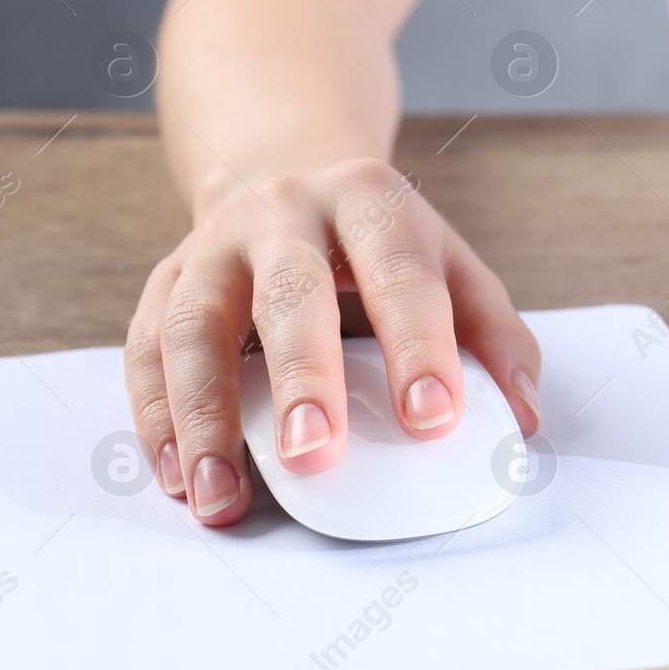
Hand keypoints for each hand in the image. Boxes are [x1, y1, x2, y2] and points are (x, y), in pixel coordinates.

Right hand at [124, 158, 541, 524]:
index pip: (401, 273)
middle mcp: (286, 212)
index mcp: (371, 199)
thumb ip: (494, 336)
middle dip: (301, 376)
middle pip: (289, 292)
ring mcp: (216, 246)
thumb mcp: (452, 266)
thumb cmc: (383, 245)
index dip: (419, 345)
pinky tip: (181, 477)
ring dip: (204, 416)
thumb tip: (522, 417)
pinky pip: (146, 351)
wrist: (289, 173)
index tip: (432, 420)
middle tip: (314, 453)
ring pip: (193, 325)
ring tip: (223, 496)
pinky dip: (158, 419)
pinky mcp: (166, 282)